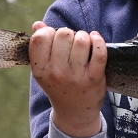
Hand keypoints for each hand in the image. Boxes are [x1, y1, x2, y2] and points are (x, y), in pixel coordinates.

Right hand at [29, 21, 107, 137]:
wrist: (74, 112)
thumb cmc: (58, 85)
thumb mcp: (44, 69)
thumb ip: (40, 46)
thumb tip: (37, 24)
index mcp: (40, 69)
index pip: (40, 38)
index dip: (49, 32)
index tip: (54, 38)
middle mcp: (56, 73)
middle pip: (63, 35)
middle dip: (69, 33)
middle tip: (71, 43)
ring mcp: (76, 76)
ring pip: (82, 40)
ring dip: (84, 37)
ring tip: (84, 44)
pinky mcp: (94, 79)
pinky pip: (99, 53)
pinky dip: (99, 41)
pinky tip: (96, 39)